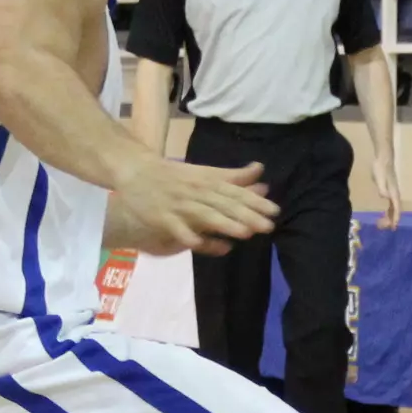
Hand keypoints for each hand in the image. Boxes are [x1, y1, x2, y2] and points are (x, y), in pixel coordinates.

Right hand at [112, 157, 274, 254]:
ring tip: (245, 232)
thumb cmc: (174, 174)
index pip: (236, 193)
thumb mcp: (205, 172)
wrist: (136, 169)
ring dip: (224, 223)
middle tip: (269, 226)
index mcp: (208, 181)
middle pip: (225, 205)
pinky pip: (176, 227)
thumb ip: (232, 176)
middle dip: (247, 215)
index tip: (275, 211)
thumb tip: (260, 171)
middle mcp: (197, 192)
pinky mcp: (162, 216)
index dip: (256, 202)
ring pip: (204, 215)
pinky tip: (197, 243)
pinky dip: (186, 234)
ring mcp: (179, 205)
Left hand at [368, 151, 402, 229]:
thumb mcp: (379, 178)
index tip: (393, 227)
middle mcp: (395, 194)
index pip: (397, 209)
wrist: (383, 158)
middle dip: (391, 220)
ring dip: (390, 216)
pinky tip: (384, 213)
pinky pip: (391, 203)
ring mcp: (393, 192)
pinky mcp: (390, 189)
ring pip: (394, 207)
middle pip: (396, 210)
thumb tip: (385, 197)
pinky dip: (389, 210)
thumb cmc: (380, 168)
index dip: (396, 219)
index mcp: (394, 193)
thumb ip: (382, 188)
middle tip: (383, 227)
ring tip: (383, 223)